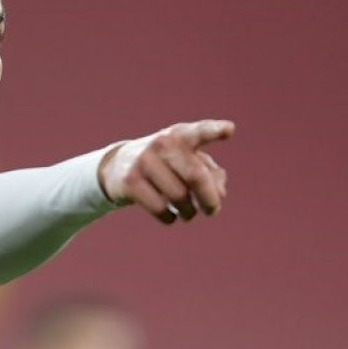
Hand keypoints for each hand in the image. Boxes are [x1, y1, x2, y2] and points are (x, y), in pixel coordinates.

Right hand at [98, 119, 234, 222]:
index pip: (199, 132)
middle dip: (209, 199)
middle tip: (213, 211)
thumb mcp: (188, 162)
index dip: (214, 131)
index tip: (229, 130)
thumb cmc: (166, 165)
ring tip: (188, 212)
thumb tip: (219, 195)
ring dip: (189, 211)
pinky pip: (160, 209)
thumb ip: (212, 175)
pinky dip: (170, 218)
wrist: (118, 166)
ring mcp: (143, 161)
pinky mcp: (130, 180)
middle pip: (195, 176)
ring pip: (178, 197)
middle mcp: (161, 143)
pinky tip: (170, 216)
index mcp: (180, 135)